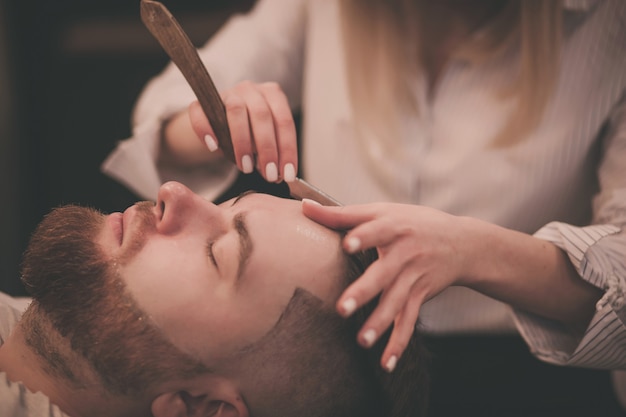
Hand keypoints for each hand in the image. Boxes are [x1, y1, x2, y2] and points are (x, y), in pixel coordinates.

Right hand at [188, 80, 297, 182]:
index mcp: (273, 94)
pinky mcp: (202, 102)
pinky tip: (214, 147)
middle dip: (267, 149)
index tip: (287, 174)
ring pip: (236, 110)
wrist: (218, 123)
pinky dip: (207, 130)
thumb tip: (280, 174)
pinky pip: (202, 112)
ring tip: (246, 168)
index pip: (284, 121)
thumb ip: (273, 151)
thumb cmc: (249, 133)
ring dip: (242, 142)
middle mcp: (252, 89)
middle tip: (268, 174)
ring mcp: (227, 93)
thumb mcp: (265, 140)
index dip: (287, 149)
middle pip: (262, 115)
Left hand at [302, 200, 470, 371]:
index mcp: (393, 226)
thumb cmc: (411, 222)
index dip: (363, 238)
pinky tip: (386, 363)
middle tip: (343, 308)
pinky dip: (399, 343)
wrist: (463, 242)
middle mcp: (405, 252)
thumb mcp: (382, 212)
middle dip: (365, 291)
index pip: (376, 231)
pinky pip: (409, 321)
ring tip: (362, 341)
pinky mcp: (420, 295)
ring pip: (396, 302)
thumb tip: (303, 206)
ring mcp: (414, 276)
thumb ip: (342, 214)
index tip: (347, 245)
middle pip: (383, 274)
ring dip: (380, 323)